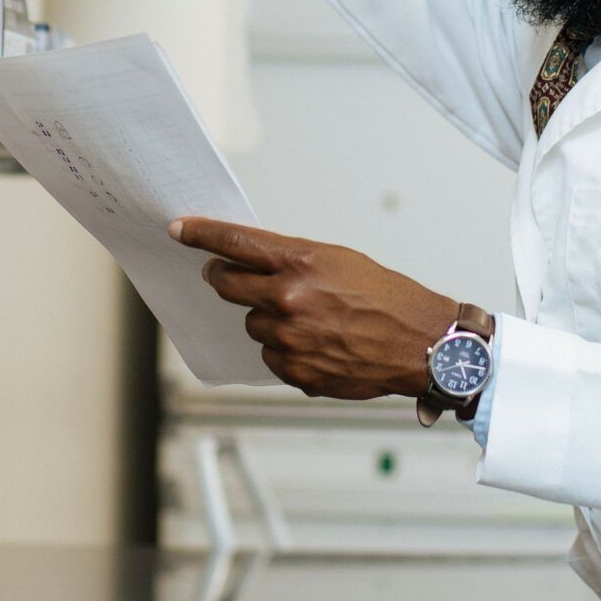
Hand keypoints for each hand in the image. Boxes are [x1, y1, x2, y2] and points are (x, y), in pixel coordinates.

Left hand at [172, 217, 459, 400]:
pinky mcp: (295, 371)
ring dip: (267, 319)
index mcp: (300, 262)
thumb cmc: (388, 298)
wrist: (421, 344)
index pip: (234, 242)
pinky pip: (270, 355)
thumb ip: (292, 262)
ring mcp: (290, 338)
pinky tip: (317, 343)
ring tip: (309, 318)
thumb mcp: (339, 260)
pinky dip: (285, 349)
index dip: (200, 233)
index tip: (179, 229)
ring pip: (251, 324)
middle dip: (223, 278)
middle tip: (227, 275)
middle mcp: (288, 299)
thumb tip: (252, 263)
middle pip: (226, 285)